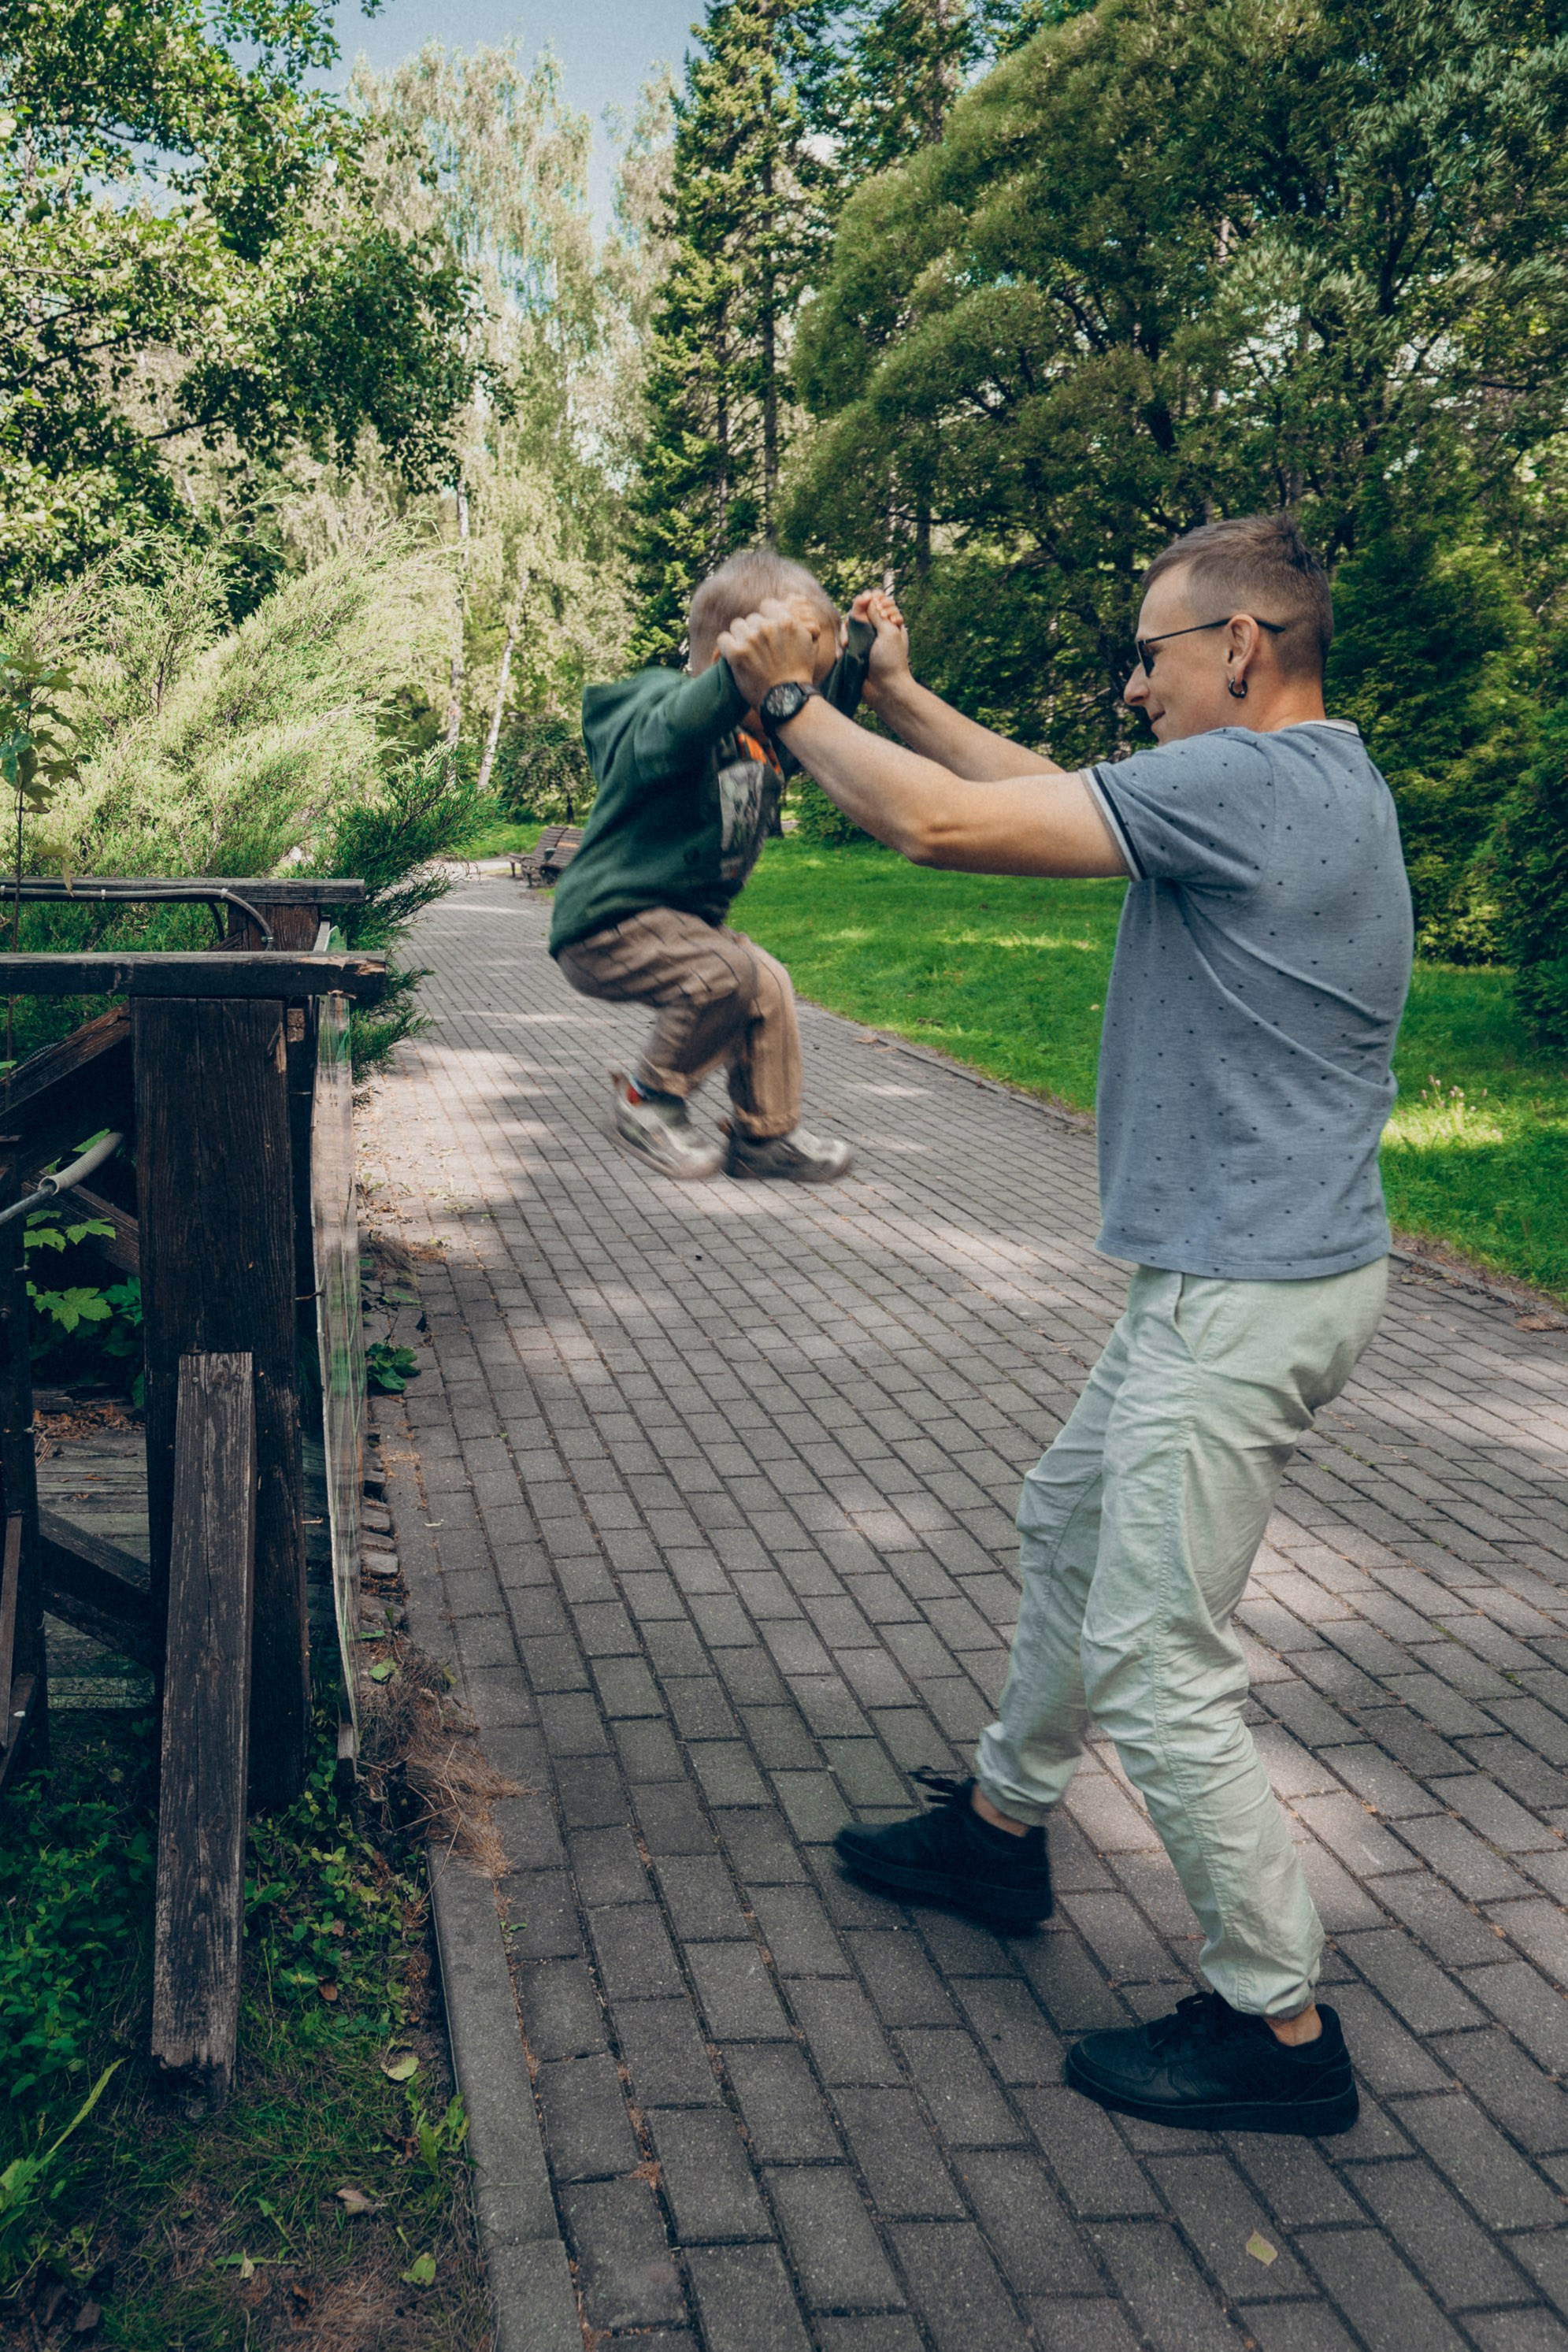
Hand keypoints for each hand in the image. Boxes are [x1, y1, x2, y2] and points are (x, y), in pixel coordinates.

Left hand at [716, 595, 821, 709]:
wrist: (787, 699)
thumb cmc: (799, 673)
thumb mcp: (809, 644)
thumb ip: (801, 623)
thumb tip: (795, 604)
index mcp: (786, 622)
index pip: (766, 605)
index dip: (766, 617)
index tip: (766, 630)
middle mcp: (767, 627)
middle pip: (751, 618)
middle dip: (754, 631)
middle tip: (759, 649)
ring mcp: (751, 640)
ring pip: (737, 626)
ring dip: (740, 638)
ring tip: (748, 654)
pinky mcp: (737, 654)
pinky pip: (723, 639)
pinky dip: (727, 648)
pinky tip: (734, 658)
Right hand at [850, 587, 910, 704]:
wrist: (884, 688)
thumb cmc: (891, 661)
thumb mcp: (889, 632)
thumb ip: (878, 614)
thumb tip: (869, 598)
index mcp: (889, 623)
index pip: (879, 602)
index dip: (874, 599)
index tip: (871, 599)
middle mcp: (876, 629)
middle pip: (861, 610)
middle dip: (857, 611)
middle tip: (856, 612)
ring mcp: (863, 640)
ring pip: (849, 624)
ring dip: (846, 630)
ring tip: (848, 644)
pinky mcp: (854, 651)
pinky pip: (843, 640)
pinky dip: (842, 644)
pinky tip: (844, 652)